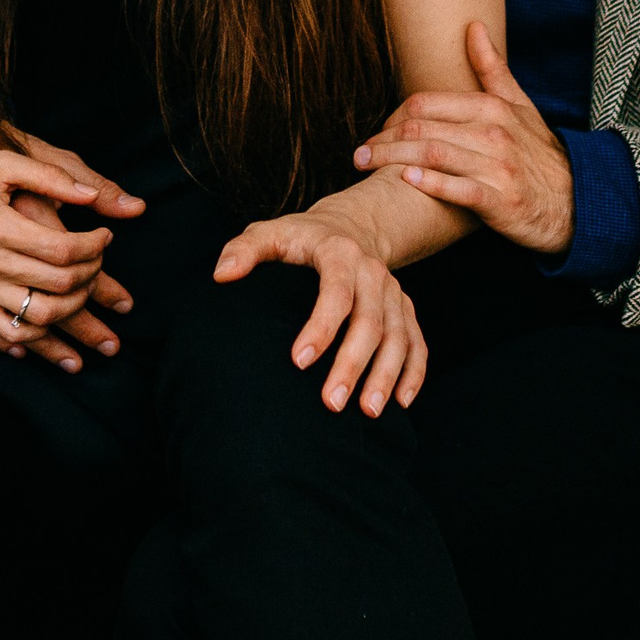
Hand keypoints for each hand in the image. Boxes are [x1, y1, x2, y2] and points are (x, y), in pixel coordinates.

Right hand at [0, 146, 139, 372]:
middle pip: (58, 284)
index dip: (95, 246)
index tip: (104, 236)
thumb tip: (92, 197)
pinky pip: (10, 334)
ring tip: (83, 288)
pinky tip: (53, 322)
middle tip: (98, 260)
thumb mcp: (1, 165)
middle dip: (93, 274)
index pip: (63, 248)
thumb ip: (49, 176)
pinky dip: (38, 337)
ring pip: (40, 317)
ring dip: (74, 308)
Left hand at [215, 208, 426, 416]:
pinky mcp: (405, 308)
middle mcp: (373, 272)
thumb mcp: (268, 233)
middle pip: (370, 322)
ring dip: (385, 375)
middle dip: (353, 364)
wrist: (348, 228)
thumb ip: (243, 250)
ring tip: (367, 412)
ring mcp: (393, 292)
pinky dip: (414, 372)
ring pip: (398, 337)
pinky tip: (402, 402)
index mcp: (339, 253)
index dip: (321, 326)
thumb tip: (222, 275)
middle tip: (332, 402)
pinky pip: (417, 342)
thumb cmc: (298, 238)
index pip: (336, 292)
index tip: (299, 361)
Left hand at [354, 21, 572, 253]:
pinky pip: (457, 189)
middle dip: (383, 140)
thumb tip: (473, 25)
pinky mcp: (500, 201)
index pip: (425, 103)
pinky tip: (405, 180)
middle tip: (359, 154)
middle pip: (422, 128)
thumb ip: (492, 68)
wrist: (575, 203)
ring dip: (392, 159)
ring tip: (365, 166)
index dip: (393, 117)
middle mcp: (494, 133)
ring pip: (432, 155)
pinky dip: (429, 183)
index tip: (379, 132)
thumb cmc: (538, 154)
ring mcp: (497, 167)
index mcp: (492, 108)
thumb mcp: (520, 106)